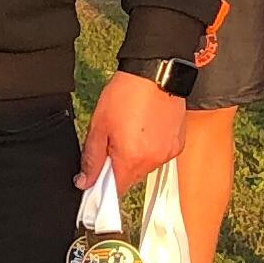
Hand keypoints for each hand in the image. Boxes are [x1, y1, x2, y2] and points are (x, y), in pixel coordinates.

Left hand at [83, 68, 186, 189]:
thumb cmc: (126, 94)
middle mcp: (153, 161)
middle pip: (131, 178)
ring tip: (131, 130)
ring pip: (146, 166)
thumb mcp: (99, 126)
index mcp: (131, 159)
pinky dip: (152, 148)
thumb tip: (85, 182)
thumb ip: (91, 158)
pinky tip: (146, 129)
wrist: (155, 72)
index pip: (116, 190)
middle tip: (113, 141)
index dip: (103, 186)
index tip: (97, 175)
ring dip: (136, 157)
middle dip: (119, 166)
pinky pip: (160, 155)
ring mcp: (168, 153)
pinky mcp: (179, 144)